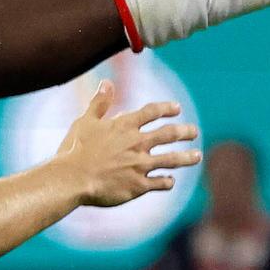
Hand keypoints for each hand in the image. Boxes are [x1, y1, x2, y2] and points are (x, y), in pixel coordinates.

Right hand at [52, 85, 199, 207]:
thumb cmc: (74, 149)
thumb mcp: (85, 121)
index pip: (152, 112)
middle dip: (184, 132)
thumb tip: (106, 83)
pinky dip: (167, 181)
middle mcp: (137, 143)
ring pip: (172, 160)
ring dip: (186, 157)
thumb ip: (99, 103)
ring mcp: (140, 165)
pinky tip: (170, 181)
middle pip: (169, 134)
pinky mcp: (138, 186)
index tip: (176, 108)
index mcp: (125, 126)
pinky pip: (159, 183)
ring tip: (197, 156)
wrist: (72, 179)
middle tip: (194, 131)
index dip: (166, 109)